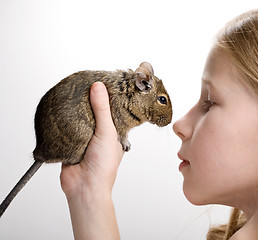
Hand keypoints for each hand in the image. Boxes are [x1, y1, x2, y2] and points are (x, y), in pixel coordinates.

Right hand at [60, 81, 123, 197]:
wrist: (85, 187)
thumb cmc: (104, 165)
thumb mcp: (107, 132)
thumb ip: (102, 109)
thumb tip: (99, 87)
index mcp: (115, 133)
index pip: (113, 110)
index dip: (109, 97)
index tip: (102, 82)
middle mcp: (101, 135)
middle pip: (95, 113)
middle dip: (90, 102)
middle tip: (83, 84)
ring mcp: (86, 139)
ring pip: (80, 120)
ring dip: (76, 111)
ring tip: (71, 93)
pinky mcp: (71, 143)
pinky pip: (67, 129)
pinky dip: (64, 122)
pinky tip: (60, 110)